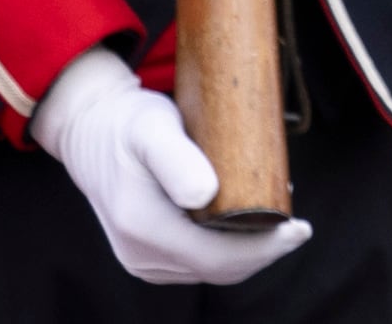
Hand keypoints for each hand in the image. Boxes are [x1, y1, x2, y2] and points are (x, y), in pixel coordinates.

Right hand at [27, 47, 310, 286]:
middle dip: (264, 251)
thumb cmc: (126, 123)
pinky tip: (248, 224)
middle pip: (219, 269)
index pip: (217, 258)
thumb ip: (177, 159)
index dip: (264, 248)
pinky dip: (228, 248)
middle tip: (298, 225)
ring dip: (249, 250)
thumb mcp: (152, 127)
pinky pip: (197, 262)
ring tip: (278, 218)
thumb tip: (206, 195)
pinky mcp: (147, 255)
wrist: (90, 132)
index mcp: (142, 225)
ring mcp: (142, 258)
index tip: (301, 228)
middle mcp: (140, 252)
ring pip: (211, 269)